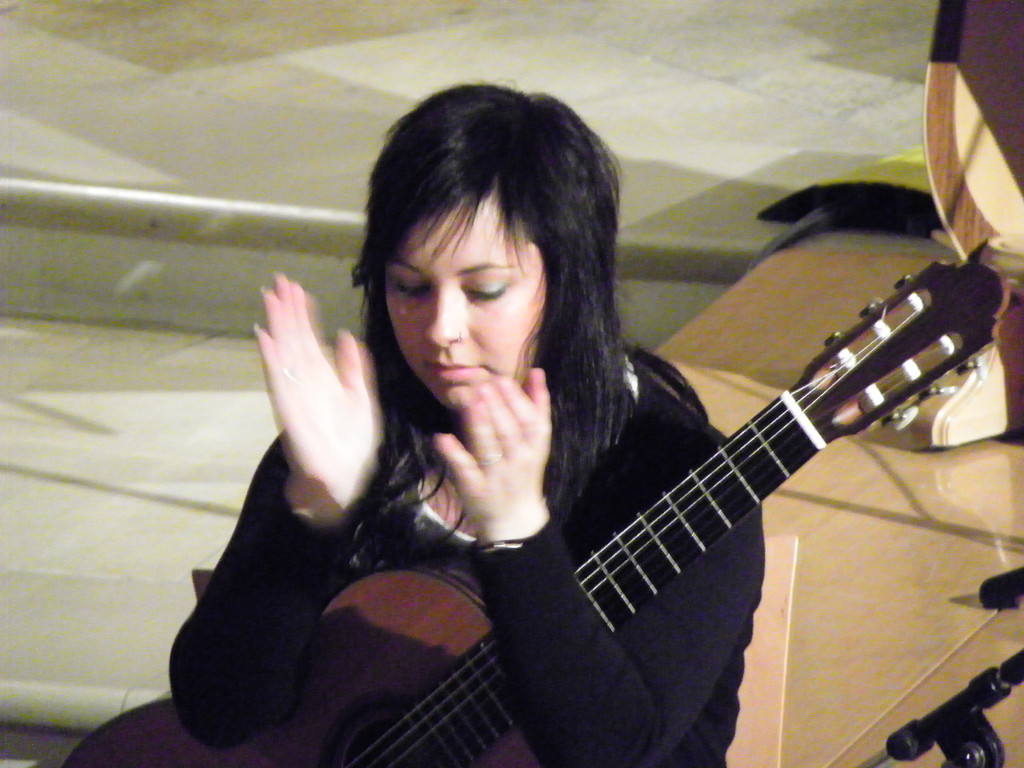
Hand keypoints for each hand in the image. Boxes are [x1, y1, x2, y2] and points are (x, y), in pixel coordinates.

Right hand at [255, 275, 381, 530]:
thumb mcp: (361, 400)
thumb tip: (345, 335)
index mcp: (323, 380)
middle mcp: (307, 385)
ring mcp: (297, 398)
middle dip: (287, 312)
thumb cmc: (353, 446)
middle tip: (278, 281)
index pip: (310, 340)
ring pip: (285, 355)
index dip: (304, 314)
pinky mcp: (292, 415)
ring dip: (277, 327)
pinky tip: (264, 338)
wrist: (346, 485)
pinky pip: (280, 383)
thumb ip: (354, 369)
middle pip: (294, 341)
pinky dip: (272, 360)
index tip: (297, 288)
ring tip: (269, 299)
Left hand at [434, 369, 550, 543]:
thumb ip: (536, 406)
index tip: (502, 380)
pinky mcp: (474, 488)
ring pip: (488, 448)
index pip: (531, 422)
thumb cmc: (523, 472)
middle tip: (482, 384)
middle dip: (497, 407)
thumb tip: (537, 370)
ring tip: (470, 400)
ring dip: (480, 424)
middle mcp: (518, 461)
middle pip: (509, 432)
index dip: (518, 400)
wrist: (514, 521)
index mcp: (535, 447)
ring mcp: (495, 475)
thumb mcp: (536, 442)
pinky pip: (464, 470)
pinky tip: (442, 437)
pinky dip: (453, 454)